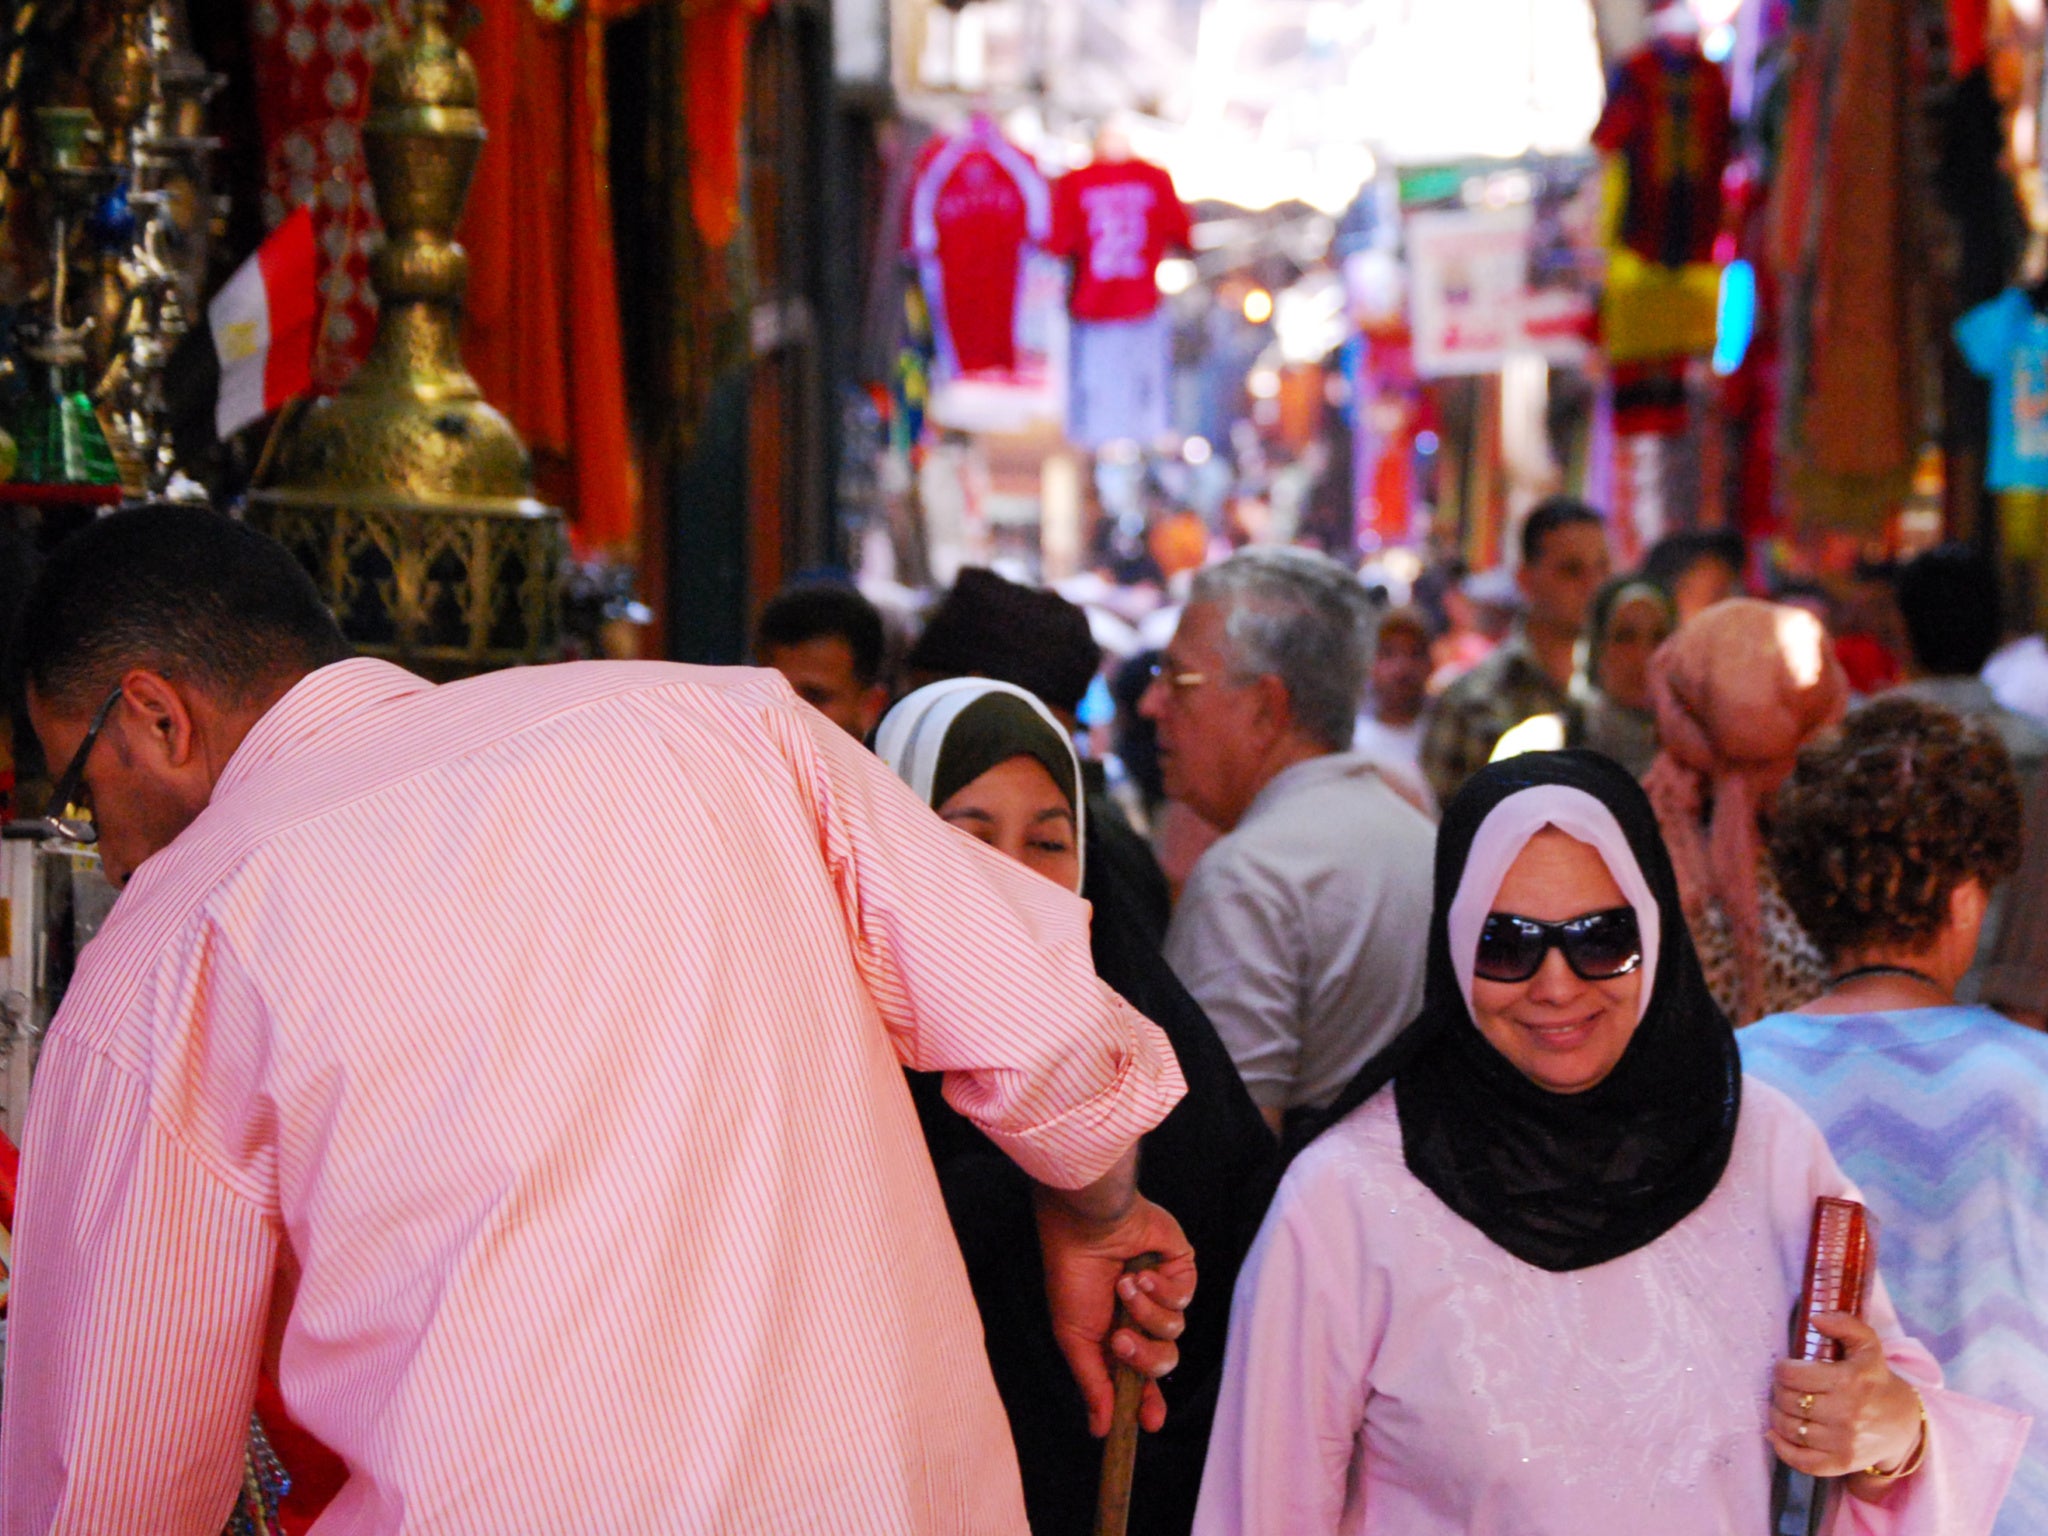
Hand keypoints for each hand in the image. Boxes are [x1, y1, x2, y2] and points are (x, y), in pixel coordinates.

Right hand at [1035, 1190, 1196, 1436]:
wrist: (1087, 1225)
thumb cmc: (1072, 1275)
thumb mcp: (1075, 1337)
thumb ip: (1093, 1383)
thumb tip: (1100, 1430)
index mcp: (1115, 1337)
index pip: (1139, 1380)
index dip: (1147, 1403)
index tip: (1151, 1422)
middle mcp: (1141, 1319)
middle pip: (1163, 1362)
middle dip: (1143, 1356)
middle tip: (1120, 1339)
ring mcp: (1162, 1294)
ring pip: (1174, 1331)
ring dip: (1146, 1312)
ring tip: (1124, 1286)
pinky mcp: (1180, 1270)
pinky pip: (1184, 1299)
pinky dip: (1162, 1289)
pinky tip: (1142, 1272)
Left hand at [1769, 1313, 1923, 1482]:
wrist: (1905, 1425)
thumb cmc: (1878, 1381)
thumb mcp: (1869, 1346)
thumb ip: (1846, 1325)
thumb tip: (1817, 1318)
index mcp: (1849, 1381)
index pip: (1791, 1375)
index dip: (1781, 1369)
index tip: (1786, 1369)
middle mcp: (1846, 1413)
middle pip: (1787, 1401)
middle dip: (1778, 1391)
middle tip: (1786, 1388)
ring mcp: (1843, 1442)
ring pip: (1789, 1428)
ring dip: (1778, 1416)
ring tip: (1784, 1406)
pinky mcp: (1842, 1463)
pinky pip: (1801, 1461)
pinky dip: (1782, 1448)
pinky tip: (1777, 1434)